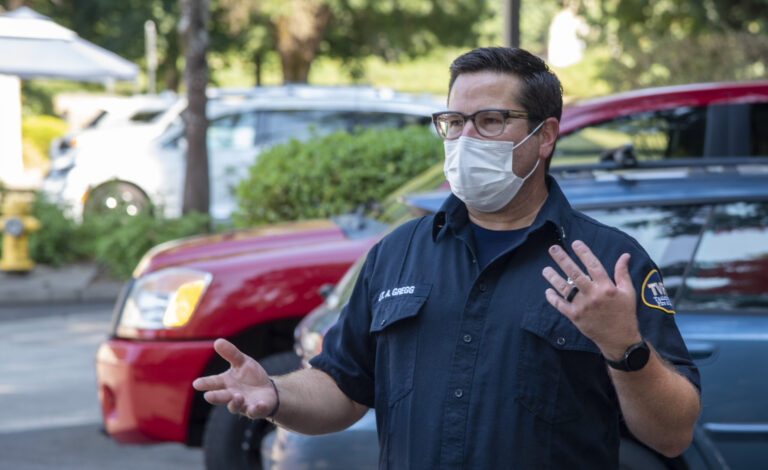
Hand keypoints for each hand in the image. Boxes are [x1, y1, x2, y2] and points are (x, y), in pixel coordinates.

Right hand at [192, 338, 276, 418]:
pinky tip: (257, 405)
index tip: (196, 384)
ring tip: (238, 396)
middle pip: (222, 397)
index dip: (205, 383)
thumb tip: (217, 341)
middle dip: (215, 397)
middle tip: (208, 396)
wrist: (268, 390)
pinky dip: (256, 409)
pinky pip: (255, 411)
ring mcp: (244, 404)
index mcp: (226, 383)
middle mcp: (232, 395)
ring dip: (236, 403)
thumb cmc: (251, 376)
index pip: (214, 383)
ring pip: (236, 406)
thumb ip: (231, 353)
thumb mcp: (242, 362)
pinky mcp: (257, 410)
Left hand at [541, 240, 640, 360]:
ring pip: (564, 288)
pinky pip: (561, 305)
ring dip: (553, 278)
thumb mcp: (628, 292)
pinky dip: (553, 298)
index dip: (583, 252)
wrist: (620, 339)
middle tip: (552, 249)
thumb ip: (622, 273)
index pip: (593, 265)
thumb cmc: (625, 314)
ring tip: (545, 269)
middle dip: (562, 259)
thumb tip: (625, 255)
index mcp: (607, 287)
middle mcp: (593, 295)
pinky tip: (548, 291)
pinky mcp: (575, 317)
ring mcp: (583, 306)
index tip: (575, 242)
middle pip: (575, 273)